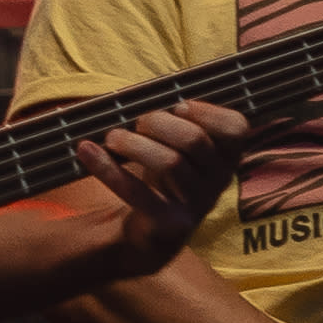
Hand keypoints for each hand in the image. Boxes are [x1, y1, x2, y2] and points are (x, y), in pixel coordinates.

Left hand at [72, 98, 247, 277]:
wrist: (154, 230)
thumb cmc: (165, 174)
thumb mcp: (178, 148)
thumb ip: (172, 120)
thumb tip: (138, 92)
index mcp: (227, 156)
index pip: (236, 127)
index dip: (207, 110)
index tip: (178, 105)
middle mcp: (218, 180)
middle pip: (193, 140)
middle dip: (159, 122)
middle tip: (138, 123)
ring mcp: (196, 204)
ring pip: (169, 163)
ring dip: (133, 143)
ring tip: (112, 137)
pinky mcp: (169, 224)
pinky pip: (138, 193)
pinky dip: (107, 169)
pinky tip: (86, 151)